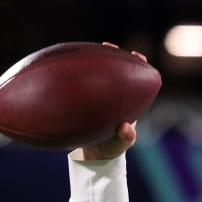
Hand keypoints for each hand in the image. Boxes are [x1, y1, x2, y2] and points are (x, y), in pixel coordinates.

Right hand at [79, 43, 145, 159]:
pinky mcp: (84, 100)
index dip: (138, 64)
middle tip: (108, 46)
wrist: (94, 155)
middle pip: (117, 69)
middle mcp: (115, 94)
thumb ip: (125, 139)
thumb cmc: (111, 147)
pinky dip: (74, 77)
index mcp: (129, 101)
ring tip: (85, 50)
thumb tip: (127, 128)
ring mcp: (98, 95)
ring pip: (97, 73)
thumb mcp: (119, 145)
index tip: (137, 55)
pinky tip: (62, 69)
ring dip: (92, 61)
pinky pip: (79, 86)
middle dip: (114, 55)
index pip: (137, 78)